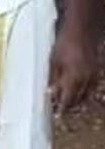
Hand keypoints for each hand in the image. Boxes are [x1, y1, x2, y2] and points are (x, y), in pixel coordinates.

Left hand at [49, 2, 99, 116]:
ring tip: (66, 104)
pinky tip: (76, 92)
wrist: (82, 31)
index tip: (56, 116)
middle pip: (78, 100)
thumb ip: (53, 79)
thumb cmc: (64, 44)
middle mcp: (86, 80)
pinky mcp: (97, 72)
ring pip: (86, 96)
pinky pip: (91, 88)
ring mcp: (93, 77)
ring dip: (76, 101)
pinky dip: (83, 93)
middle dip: (69, 107)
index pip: (67, 100)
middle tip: (59, 110)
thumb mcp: (53, 61)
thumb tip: (51, 93)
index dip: (62, 109)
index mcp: (74, 79)